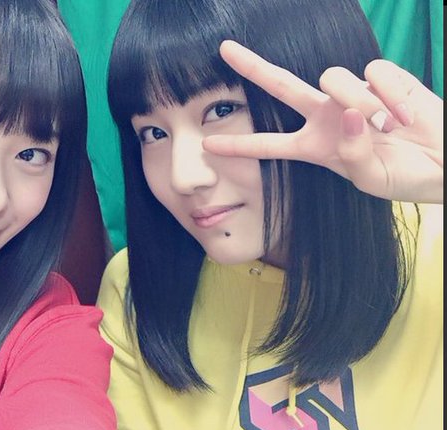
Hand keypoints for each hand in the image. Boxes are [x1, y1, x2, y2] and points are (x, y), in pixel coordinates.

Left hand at [203, 40, 442, 203]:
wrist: (440, 162)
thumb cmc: (402, 176)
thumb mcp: (371, 178)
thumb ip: (352, 152)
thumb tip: (346, 113)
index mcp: (314, 146)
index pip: (269, 145)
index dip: (239, 146)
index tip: (207, 146)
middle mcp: (324, 115)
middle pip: (281, 85)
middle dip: (253, 67)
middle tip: (224, 49)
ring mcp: (350, 94)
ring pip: (334, 78)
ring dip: (359, 102)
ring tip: (388, 127)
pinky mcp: (381, 77)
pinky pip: (374, 73)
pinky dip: (391, 94)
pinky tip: (405, 114)